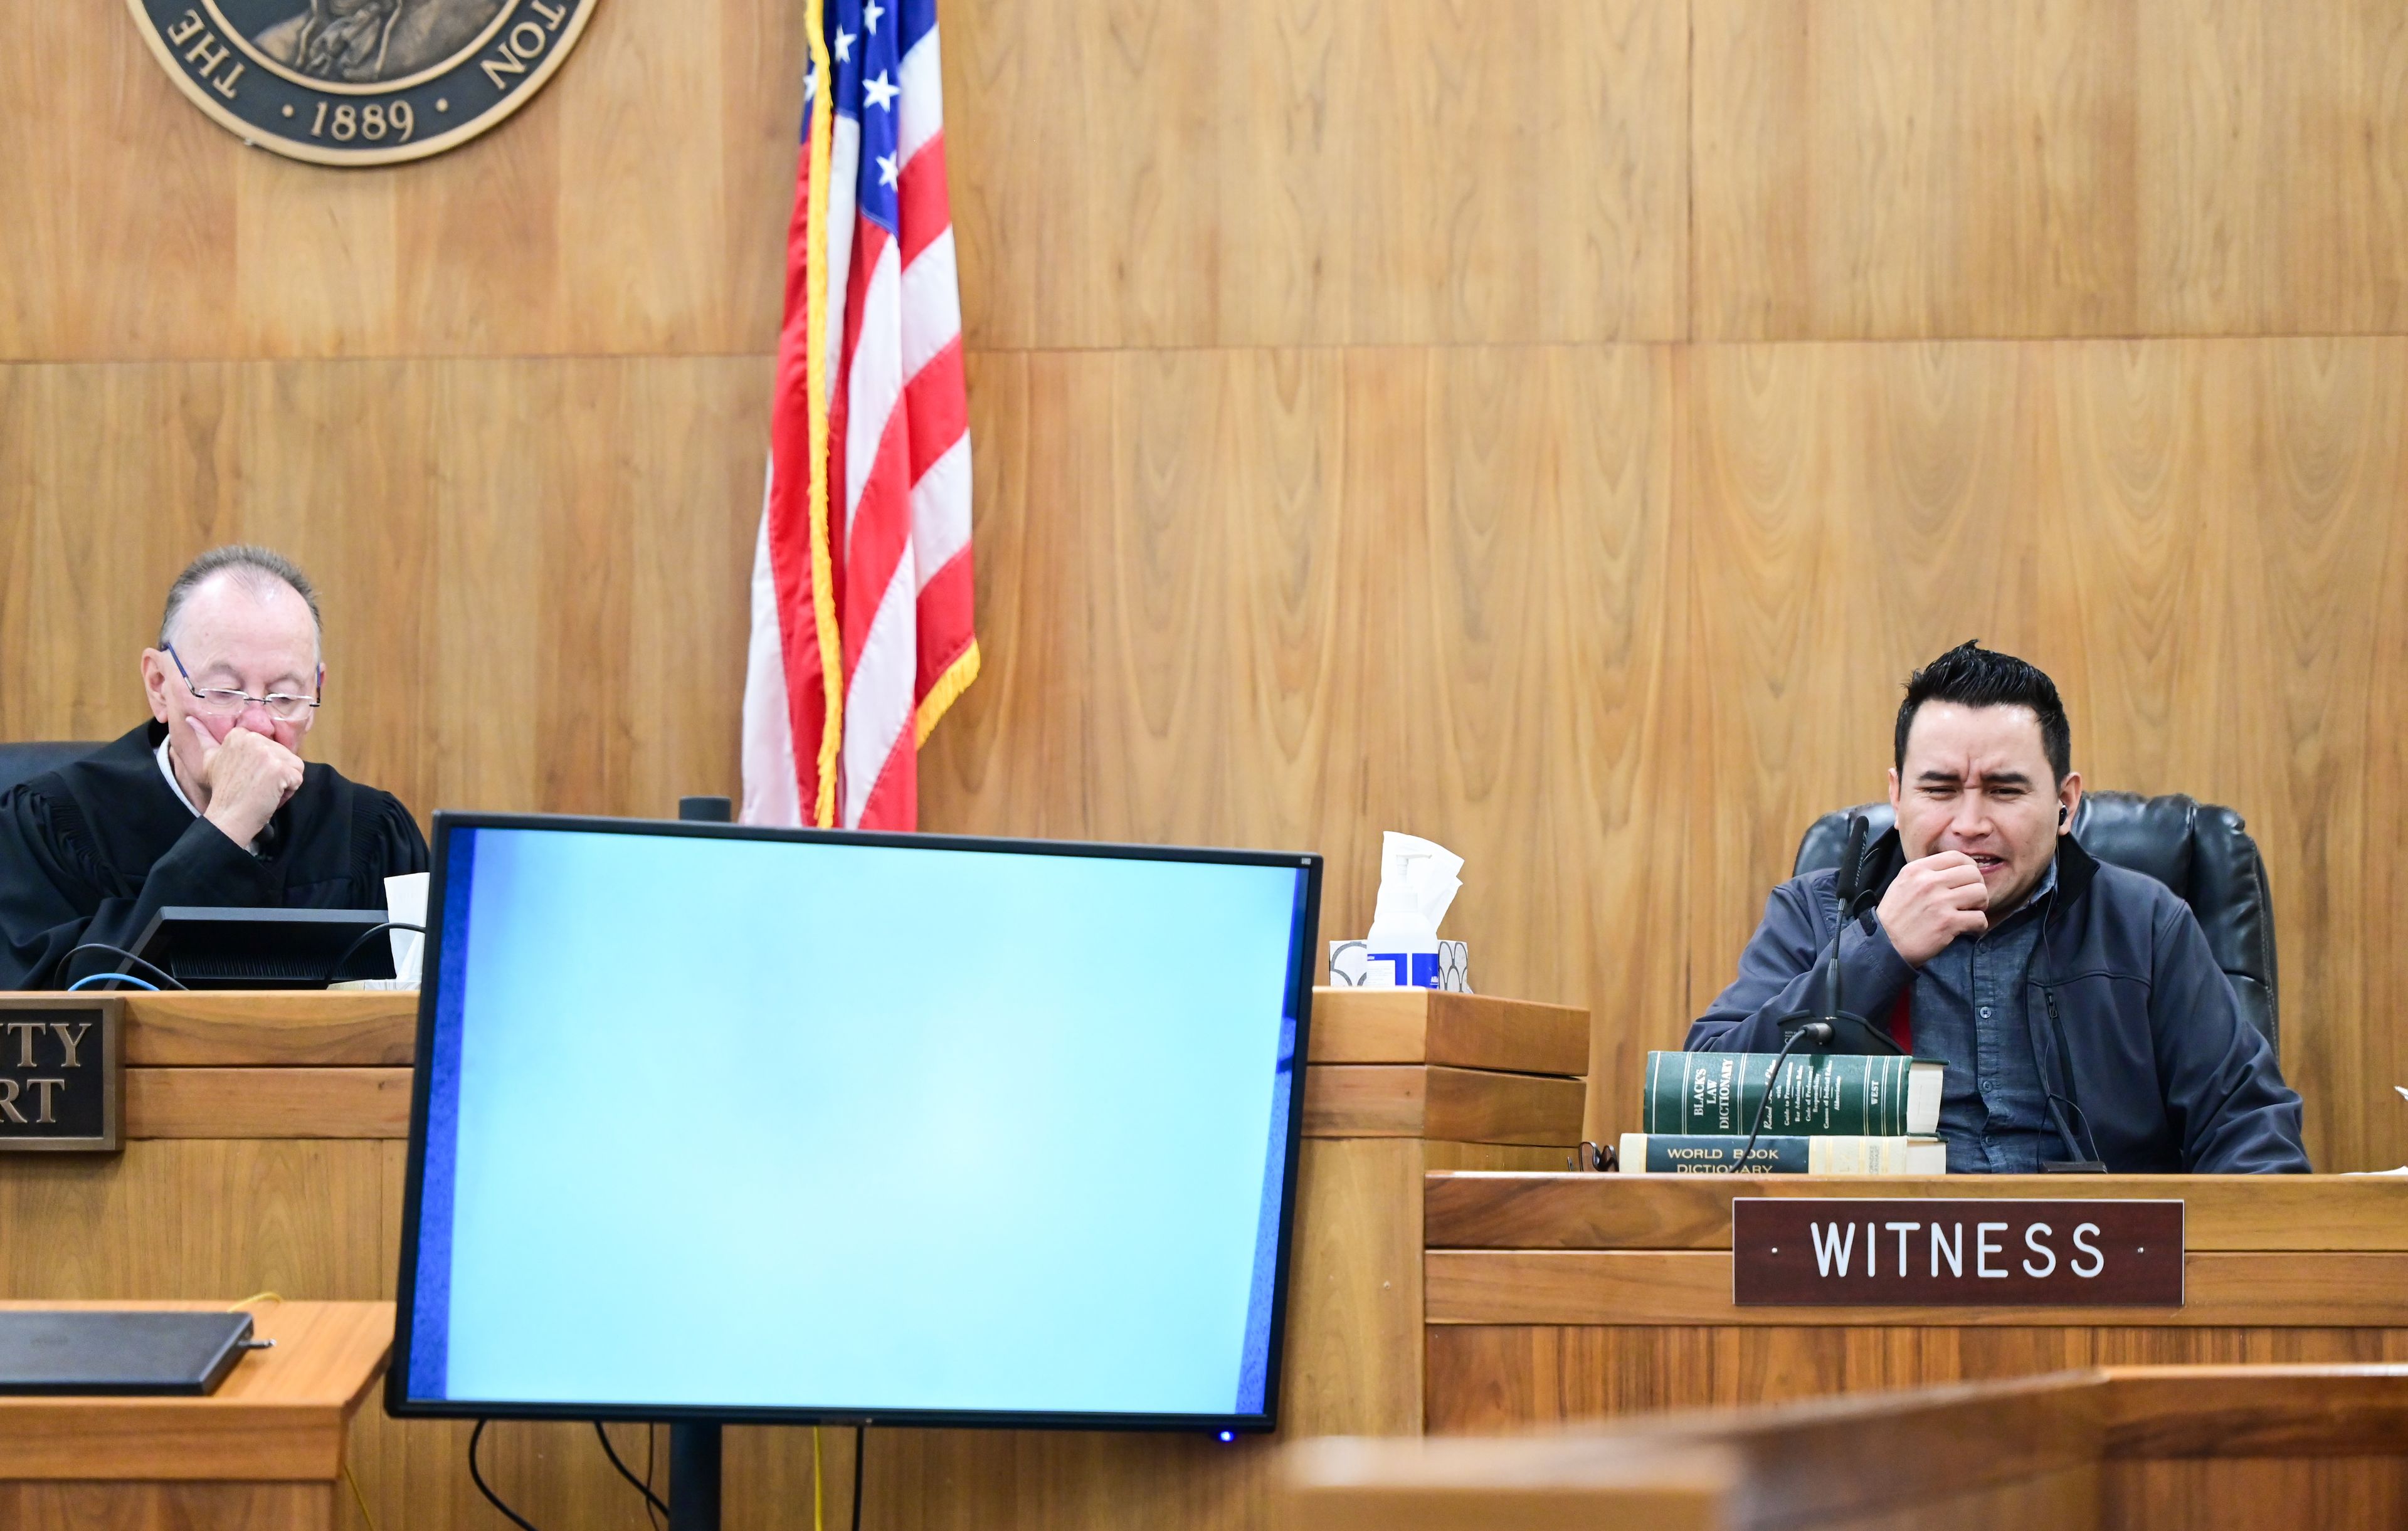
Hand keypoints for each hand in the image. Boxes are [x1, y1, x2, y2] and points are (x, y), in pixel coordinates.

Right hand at [189, 718, 303, 846]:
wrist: (229, 815)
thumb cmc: (222, 790)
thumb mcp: (210, 759)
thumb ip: (204, 737)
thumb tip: (190, 718)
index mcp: (239, 734)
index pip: (269, 746)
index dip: (261, 765)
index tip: (244, 775)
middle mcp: (253, 739)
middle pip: (283, 755)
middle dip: (273, 773)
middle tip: (253, 785)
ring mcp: (267, 753)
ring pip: (292, 766)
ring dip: (282, 782)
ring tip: (261, 790)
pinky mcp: (280, 769)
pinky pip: (297, 778)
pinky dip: (288, 791)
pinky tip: (269, 795)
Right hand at [1875, 850, 1988, 965]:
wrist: (1885, 945)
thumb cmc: (1896, 916)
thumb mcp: (1903, 884)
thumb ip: (1926, 873)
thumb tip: (1956, 870)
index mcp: (1917, 870)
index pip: (1956, 857)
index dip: (1968, 868)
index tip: (1967, 881)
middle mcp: (1928, 882)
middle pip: (1973, 873)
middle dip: (1977, 887)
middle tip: (1971, 900)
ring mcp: (1939, 902)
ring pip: (1980, 893)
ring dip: (1980, 906)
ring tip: (1970, 913)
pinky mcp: (1947, 923)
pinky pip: (1979, 918)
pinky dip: (1978, 926)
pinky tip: (1969, 929)